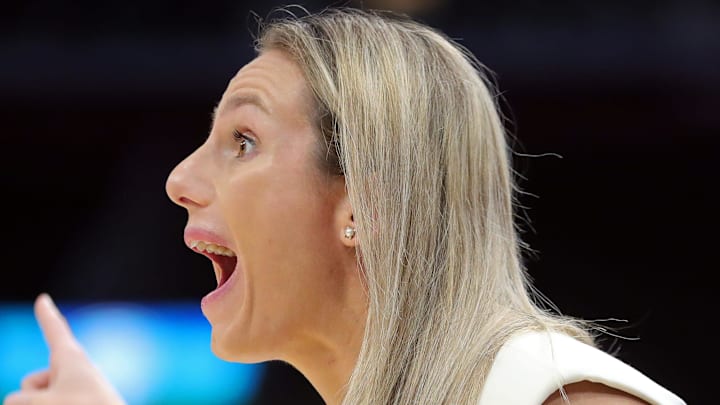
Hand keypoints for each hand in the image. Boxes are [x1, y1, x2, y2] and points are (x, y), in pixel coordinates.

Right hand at [3, 294, 125, 404]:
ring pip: (35, 400)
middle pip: (29, 384)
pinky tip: (66, 401)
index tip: (44, 298)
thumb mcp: (40, 402)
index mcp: (71, 358)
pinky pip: (48, 403)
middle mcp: (73, 371)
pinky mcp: (75, 402)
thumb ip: (16, 400)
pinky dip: (49, 403)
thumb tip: (14, 402)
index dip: (46, 314)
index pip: (53, 331)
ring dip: (44, 404)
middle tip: (66, 403)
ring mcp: (73, 392)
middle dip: (33, 398)